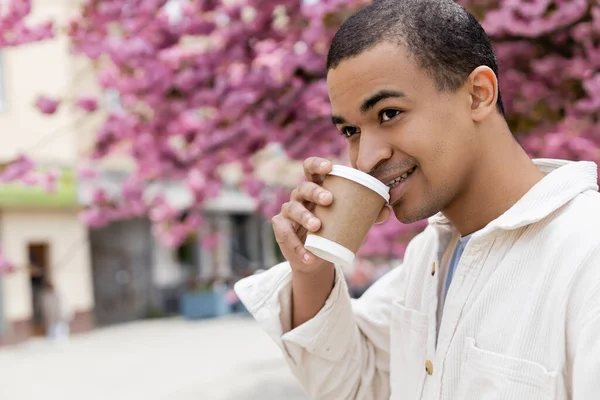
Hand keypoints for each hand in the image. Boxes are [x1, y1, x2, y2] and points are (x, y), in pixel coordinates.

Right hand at [272, 157, 389, 271]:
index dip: (317, 164)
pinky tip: (308, 255)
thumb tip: (386, 211)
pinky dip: (297, 246)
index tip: (329, 167)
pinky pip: (286, 234)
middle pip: (304, 187)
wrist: (316, 258)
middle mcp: (300, 196)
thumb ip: (368, 215)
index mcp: (316, 187)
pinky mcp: (281, 228)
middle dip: (315, 191)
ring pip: (293, 208)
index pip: (311, 168)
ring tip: (317, 226)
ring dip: (304, 216)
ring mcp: (288, 211)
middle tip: (329, 200)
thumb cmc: (334, 230)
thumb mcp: (350, 221)